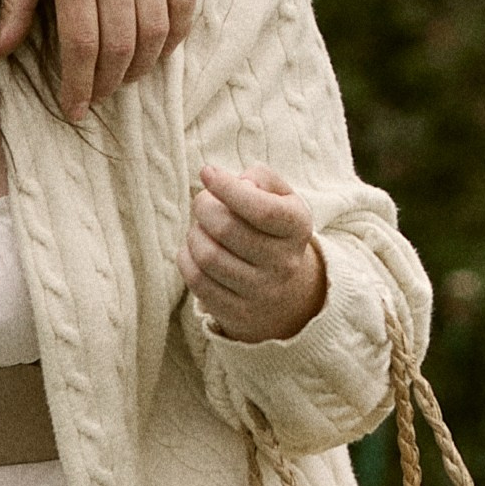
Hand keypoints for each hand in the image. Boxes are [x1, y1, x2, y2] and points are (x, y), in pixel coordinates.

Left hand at [0, 0, 196, 119]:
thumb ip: (17, 3)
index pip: (81, 45)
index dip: (78, 85)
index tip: (72, 109)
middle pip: (120, 46)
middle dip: (106, 83)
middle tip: (93, 98)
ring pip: (155, 31)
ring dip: (139, 67)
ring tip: (120, 80)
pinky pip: (183, 3)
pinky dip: (174, 36)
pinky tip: (158, 52)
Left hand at [179, 162, 327, 342]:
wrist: (284, 290)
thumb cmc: (273, 229)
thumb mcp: (280, 198)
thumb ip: (261, 178)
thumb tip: (232, 180)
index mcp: (297, 228)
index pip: (262, 209)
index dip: (228, 188)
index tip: (207, 173)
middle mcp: (284, 263)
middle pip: (227, 229)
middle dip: (204, 207)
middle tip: (203, 203)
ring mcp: (260, 292)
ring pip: (208, 256)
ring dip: (194, 234)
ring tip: (201, 228)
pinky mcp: (237, 312)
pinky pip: (196, 281)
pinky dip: (186, 258)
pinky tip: (195, 249)